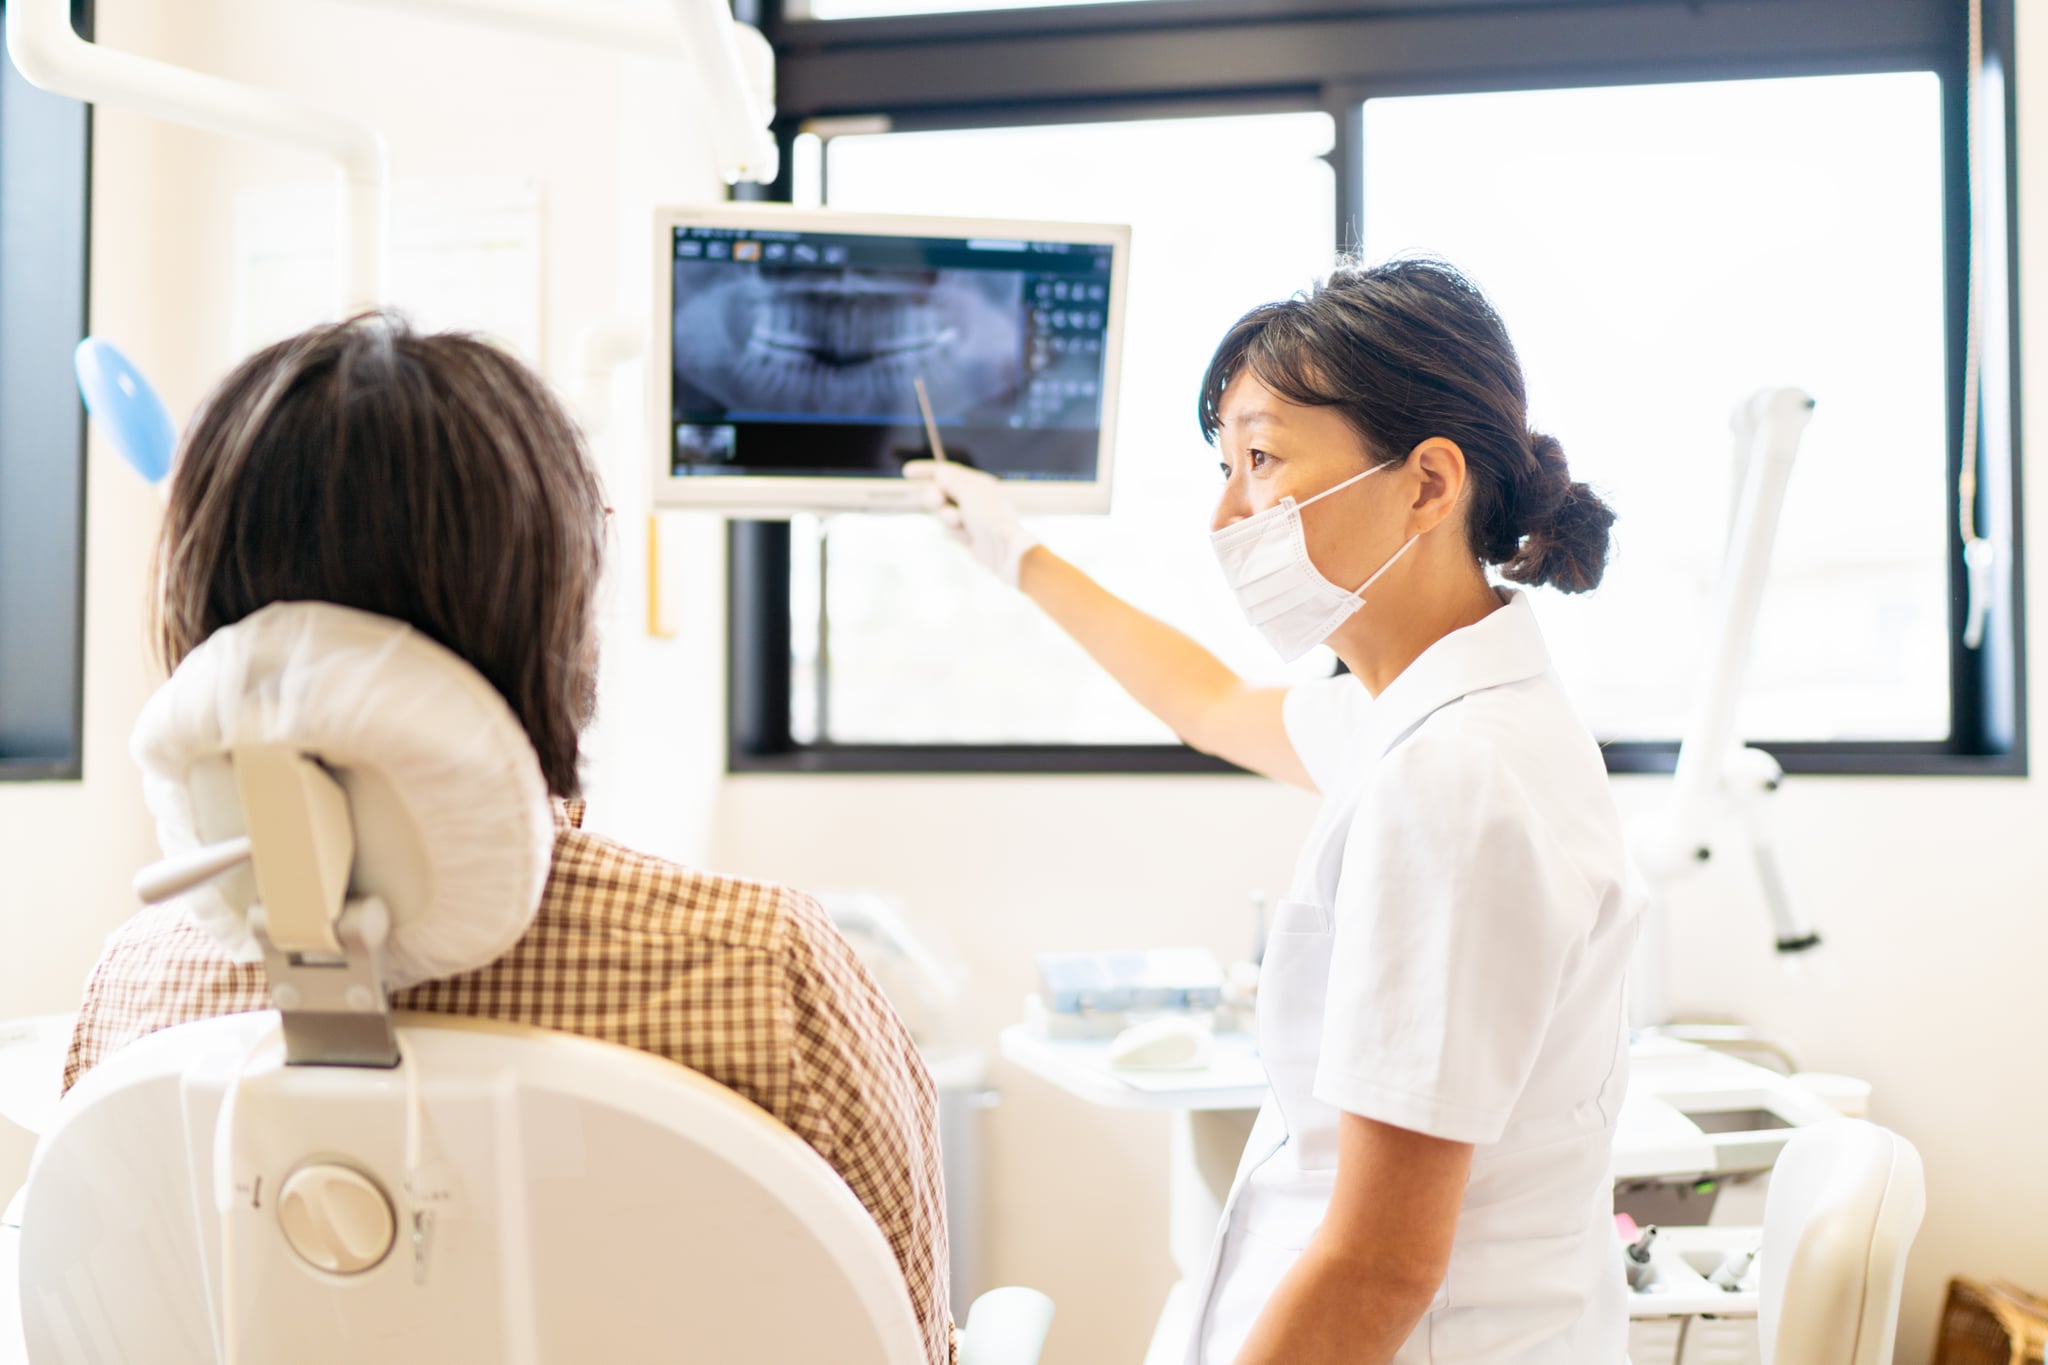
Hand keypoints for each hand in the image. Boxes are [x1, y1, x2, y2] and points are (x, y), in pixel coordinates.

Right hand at [903, 461, 1040, 587]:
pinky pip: (948, 530)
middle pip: (939, 492)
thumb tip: (940, 472)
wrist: (1005, 551)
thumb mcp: (970, 493)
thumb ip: (952, 481)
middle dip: (935, 497)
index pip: (946, 471)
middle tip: (937, 502)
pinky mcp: (966, 534)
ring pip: (942, 512)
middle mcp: (972, 497)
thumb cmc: (990, 518)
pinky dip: (955, 533)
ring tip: (961, 524)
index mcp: (976, 483)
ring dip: (948, 518)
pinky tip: (968, 538)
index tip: (906, 472)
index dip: (925, 470)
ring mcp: (969, 517)